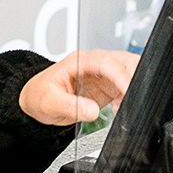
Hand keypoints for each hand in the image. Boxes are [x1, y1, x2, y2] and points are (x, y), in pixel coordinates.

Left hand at [19, 49, 139, 127]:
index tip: (128, 90)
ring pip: (128, 70)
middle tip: (136, 97)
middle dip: (134, 76)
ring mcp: (101, 74)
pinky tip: (121, 108)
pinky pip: (125, 84)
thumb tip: (91, 111)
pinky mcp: (106, 85)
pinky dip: (129, 95)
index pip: (106, 62)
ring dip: (134, 85)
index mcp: (79, 61)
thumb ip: (71, 106)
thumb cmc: (39, 95)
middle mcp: (93, 64)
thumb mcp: (50, 102)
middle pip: (122, 61)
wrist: (36, 100)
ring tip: (128, 105)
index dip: (120, 75)